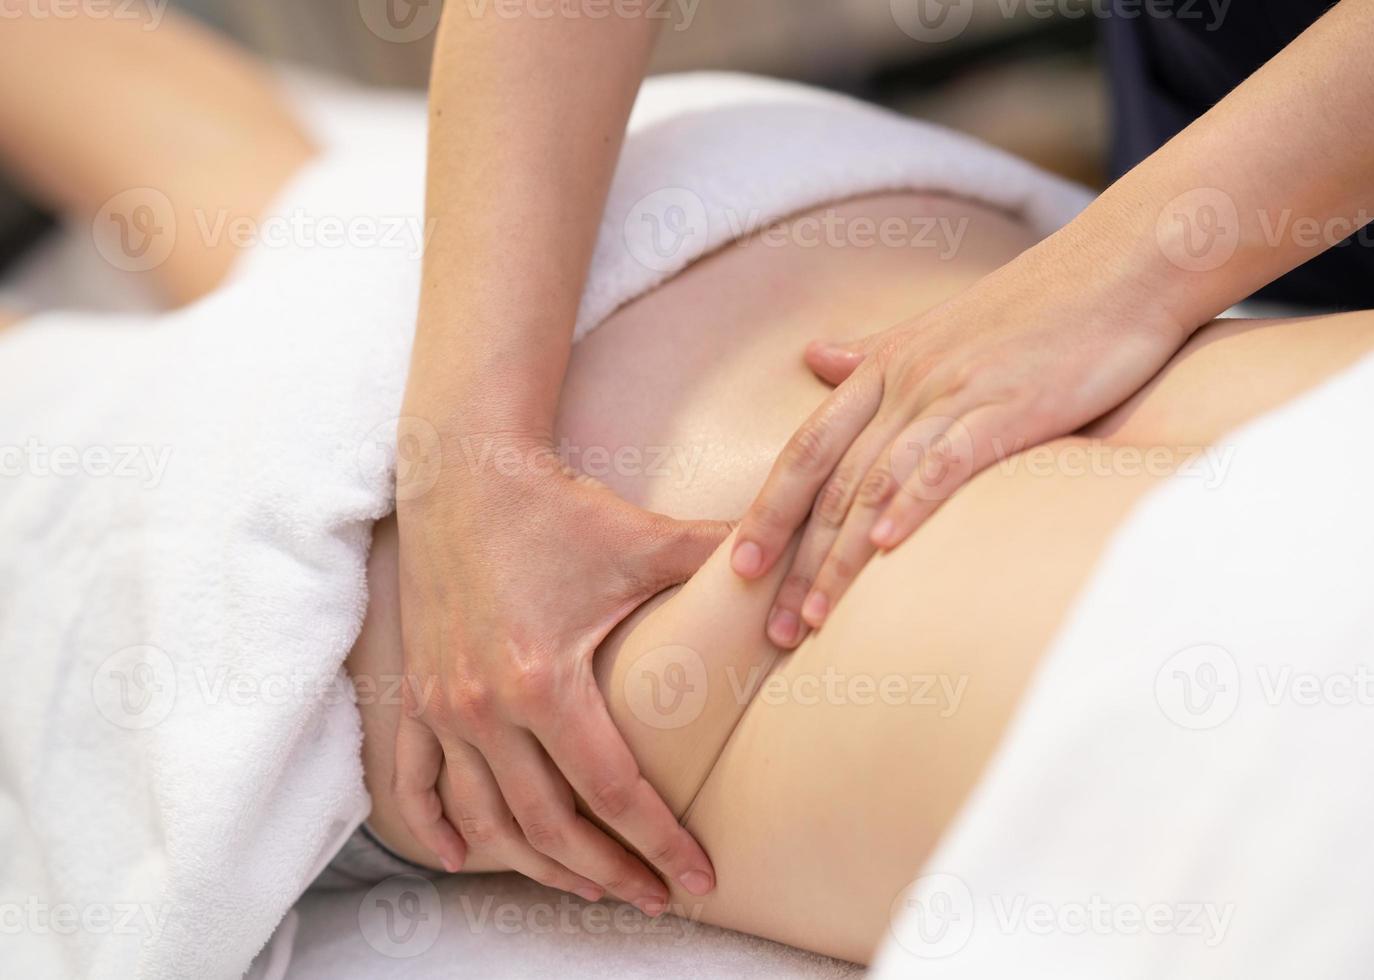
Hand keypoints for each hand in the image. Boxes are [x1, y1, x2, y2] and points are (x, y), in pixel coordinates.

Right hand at [393, 437, 726, 914]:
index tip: (698, 877)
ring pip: (487, 818)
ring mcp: (442, 706)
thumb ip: (721, 559)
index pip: (611, 791)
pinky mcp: (415, 695)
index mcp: (544, 680)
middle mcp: (484, 706)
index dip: (659, 842)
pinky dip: (437, 827)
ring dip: (536, 864)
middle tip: (655, 897)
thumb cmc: (558, 507)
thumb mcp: (645, 540)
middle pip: (549, 825)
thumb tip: (794, 562)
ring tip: (588, 887)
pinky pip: (416, 781)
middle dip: (608, 872)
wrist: (462, 469)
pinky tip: (463, 858)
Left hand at [730, 243, 1187, 647]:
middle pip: (829, 479)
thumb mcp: (938, 326)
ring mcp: (955, 392)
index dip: (768, 511)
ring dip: (839, 557)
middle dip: (792, 557)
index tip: (736, 570)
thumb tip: (813, 356)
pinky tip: (886, 550)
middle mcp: (906, 381)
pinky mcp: (1009, 405)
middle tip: (766, 627)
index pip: (806, 449)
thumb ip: (872, 351)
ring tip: (815, 618)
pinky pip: (947, 461)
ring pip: (875, 483)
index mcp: (884, 366)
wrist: (1124, 262)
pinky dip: (912, 505)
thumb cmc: (1039, 305)